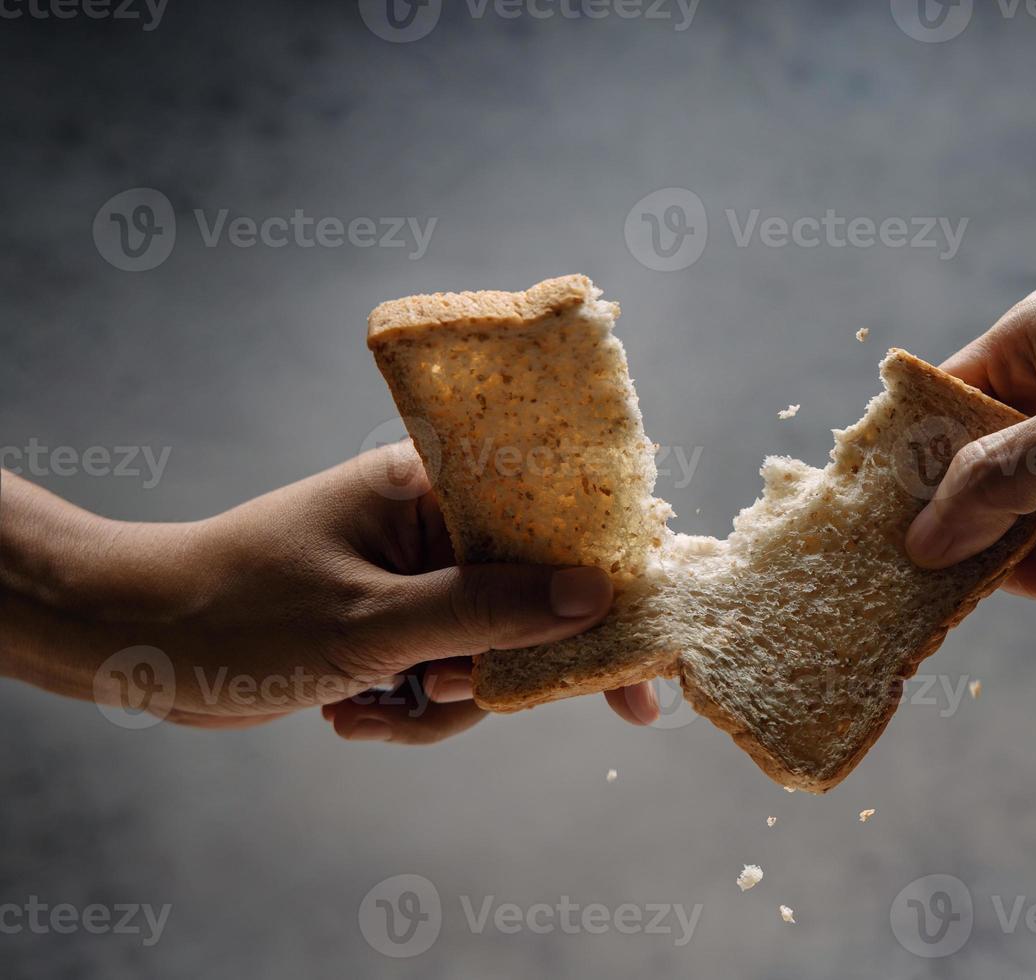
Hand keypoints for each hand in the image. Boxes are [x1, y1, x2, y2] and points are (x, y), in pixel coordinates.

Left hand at [0, 441, 658, 742]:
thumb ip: (490, 610)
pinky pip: (447, 679)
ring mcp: (418, 581)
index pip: (554, 518)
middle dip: (497, 667)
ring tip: (367, 707)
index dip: (608, 581)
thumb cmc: (243, 609)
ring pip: (491, 654)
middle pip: (533, 599)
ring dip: (439, 701)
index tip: (642, 657)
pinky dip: (409, 713)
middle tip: (455, 695)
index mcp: (433, 488)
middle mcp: (436, 527)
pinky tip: (349, 717)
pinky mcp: (397, 629)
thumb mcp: (374, 621)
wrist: (138, 643)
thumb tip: (595, 598)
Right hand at [909, 183, 1035, 569]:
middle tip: (988, 586)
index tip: (898, 547)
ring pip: (1022, 511)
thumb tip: (921, 541)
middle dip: (977, 533)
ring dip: (1027, 555)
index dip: (912, 478)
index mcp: (1029, 346)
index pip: (939, 412)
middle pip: (975, 474)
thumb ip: (1003, 483)